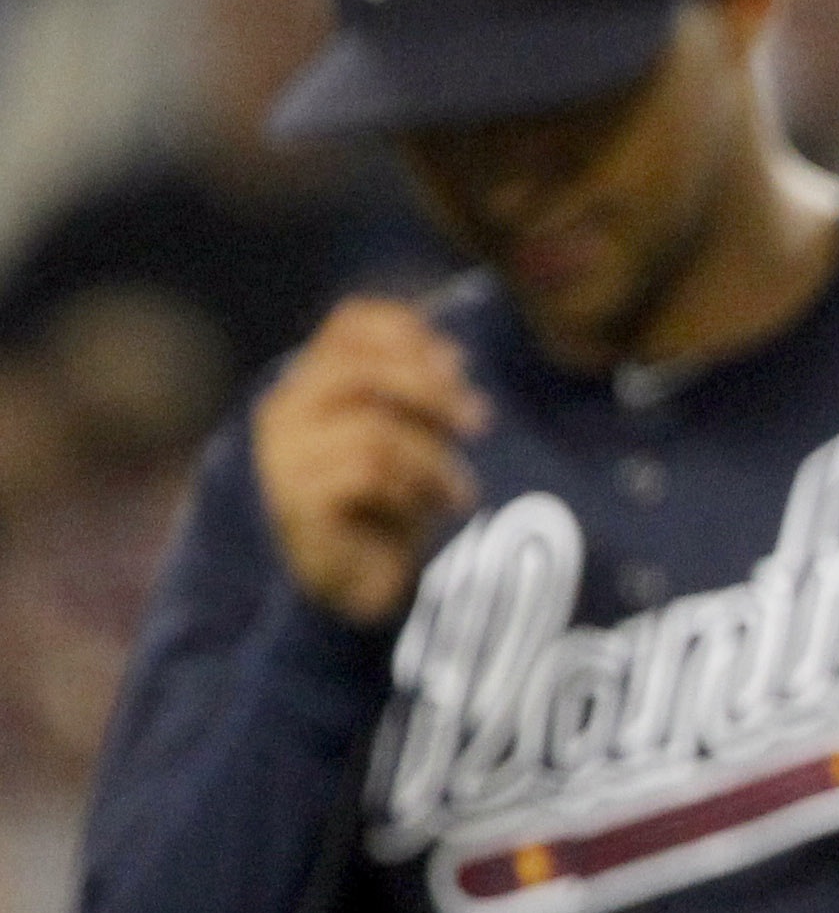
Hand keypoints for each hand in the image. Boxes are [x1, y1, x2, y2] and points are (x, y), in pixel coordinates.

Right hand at [252, 298, 487, 627]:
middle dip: (431, 390)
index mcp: (311, 383)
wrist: (356, 587)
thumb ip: (418, 395)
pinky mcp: (297, 501)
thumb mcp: (412, 438)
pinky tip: (431, 509)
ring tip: (459, 492)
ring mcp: (284, 457)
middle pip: (360, 368)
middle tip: (480, 422)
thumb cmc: (388, 508)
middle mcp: (286, 410)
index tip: (458, 362)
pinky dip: (414, 488)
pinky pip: (367, 472)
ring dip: (433, 459)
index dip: (408, 332)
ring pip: (373, 427)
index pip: (349, 325)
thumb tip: (453, 356)